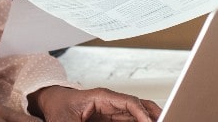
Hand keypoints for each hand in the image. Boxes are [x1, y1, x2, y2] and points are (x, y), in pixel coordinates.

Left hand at [30, 86, 160, 121]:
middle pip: (139, 106)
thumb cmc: (58, 108)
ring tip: (162, 121)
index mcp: (102, 97)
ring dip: (148, 119)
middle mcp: (111, 102)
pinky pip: (130, 121)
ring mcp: (112, 111)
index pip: (129, 102)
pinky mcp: (111, 119)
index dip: (141, 113)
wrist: (51, 102)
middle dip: (153, 115)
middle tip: (166, 120)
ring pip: (138, 114)